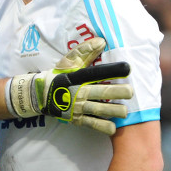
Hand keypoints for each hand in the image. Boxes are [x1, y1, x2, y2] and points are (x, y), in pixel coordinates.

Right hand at [7, 37, 133, 134]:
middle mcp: (79, 92)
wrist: (40, 95)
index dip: (111, 70)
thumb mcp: (68, 61)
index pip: (96, 72)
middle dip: (117, 92)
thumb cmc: (58, 75)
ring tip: (125, 112)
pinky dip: (102, 126)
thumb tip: (102, 42)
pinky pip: (91, 123)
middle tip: (131, 92)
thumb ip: (85, 51)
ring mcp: (78, 107)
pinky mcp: (77, 118)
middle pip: (100, 92)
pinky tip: (113, 128)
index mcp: (77, 77)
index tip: (127, 68)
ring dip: (113, 111)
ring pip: (98, 109)